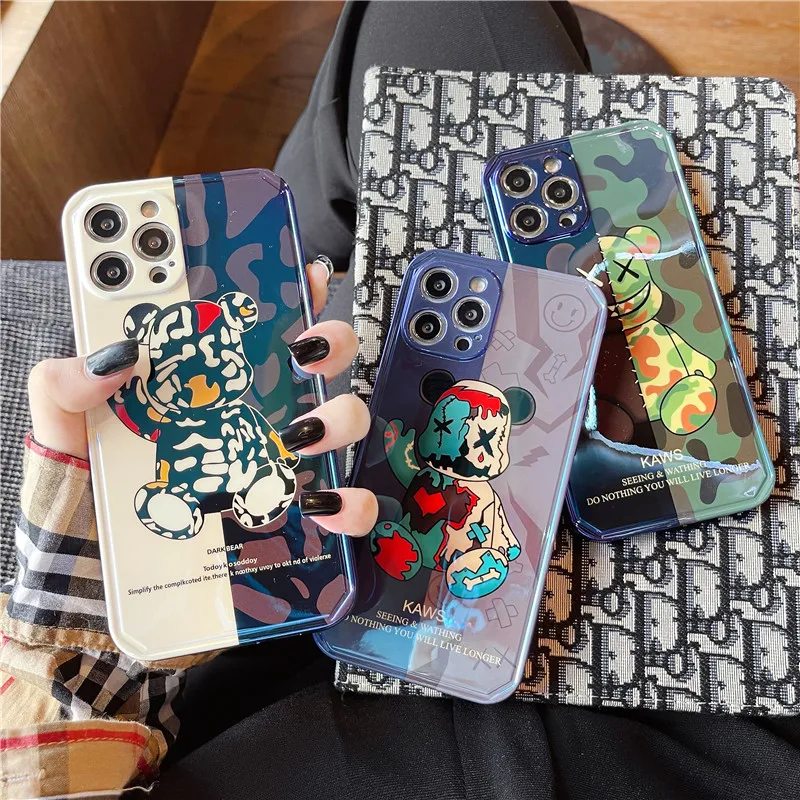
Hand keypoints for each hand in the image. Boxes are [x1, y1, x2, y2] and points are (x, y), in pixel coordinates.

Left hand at [27, 258, 377, 535]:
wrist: (92, 581)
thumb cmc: (80, 498)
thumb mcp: (62, 432)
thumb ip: (68, 385)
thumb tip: (118, 353)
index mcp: (201, 382)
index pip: (251, 320)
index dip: (285, 285)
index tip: (297, 266)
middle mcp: (250, 415)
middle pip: (320, 359)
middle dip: (331, 341)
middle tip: (304, 347)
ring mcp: (273, 465)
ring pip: (345, 419)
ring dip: (338, 416)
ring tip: (298, 434)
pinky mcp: (285, 518)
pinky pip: (343, 506)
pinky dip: (348, 503)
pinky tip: (318, 502)